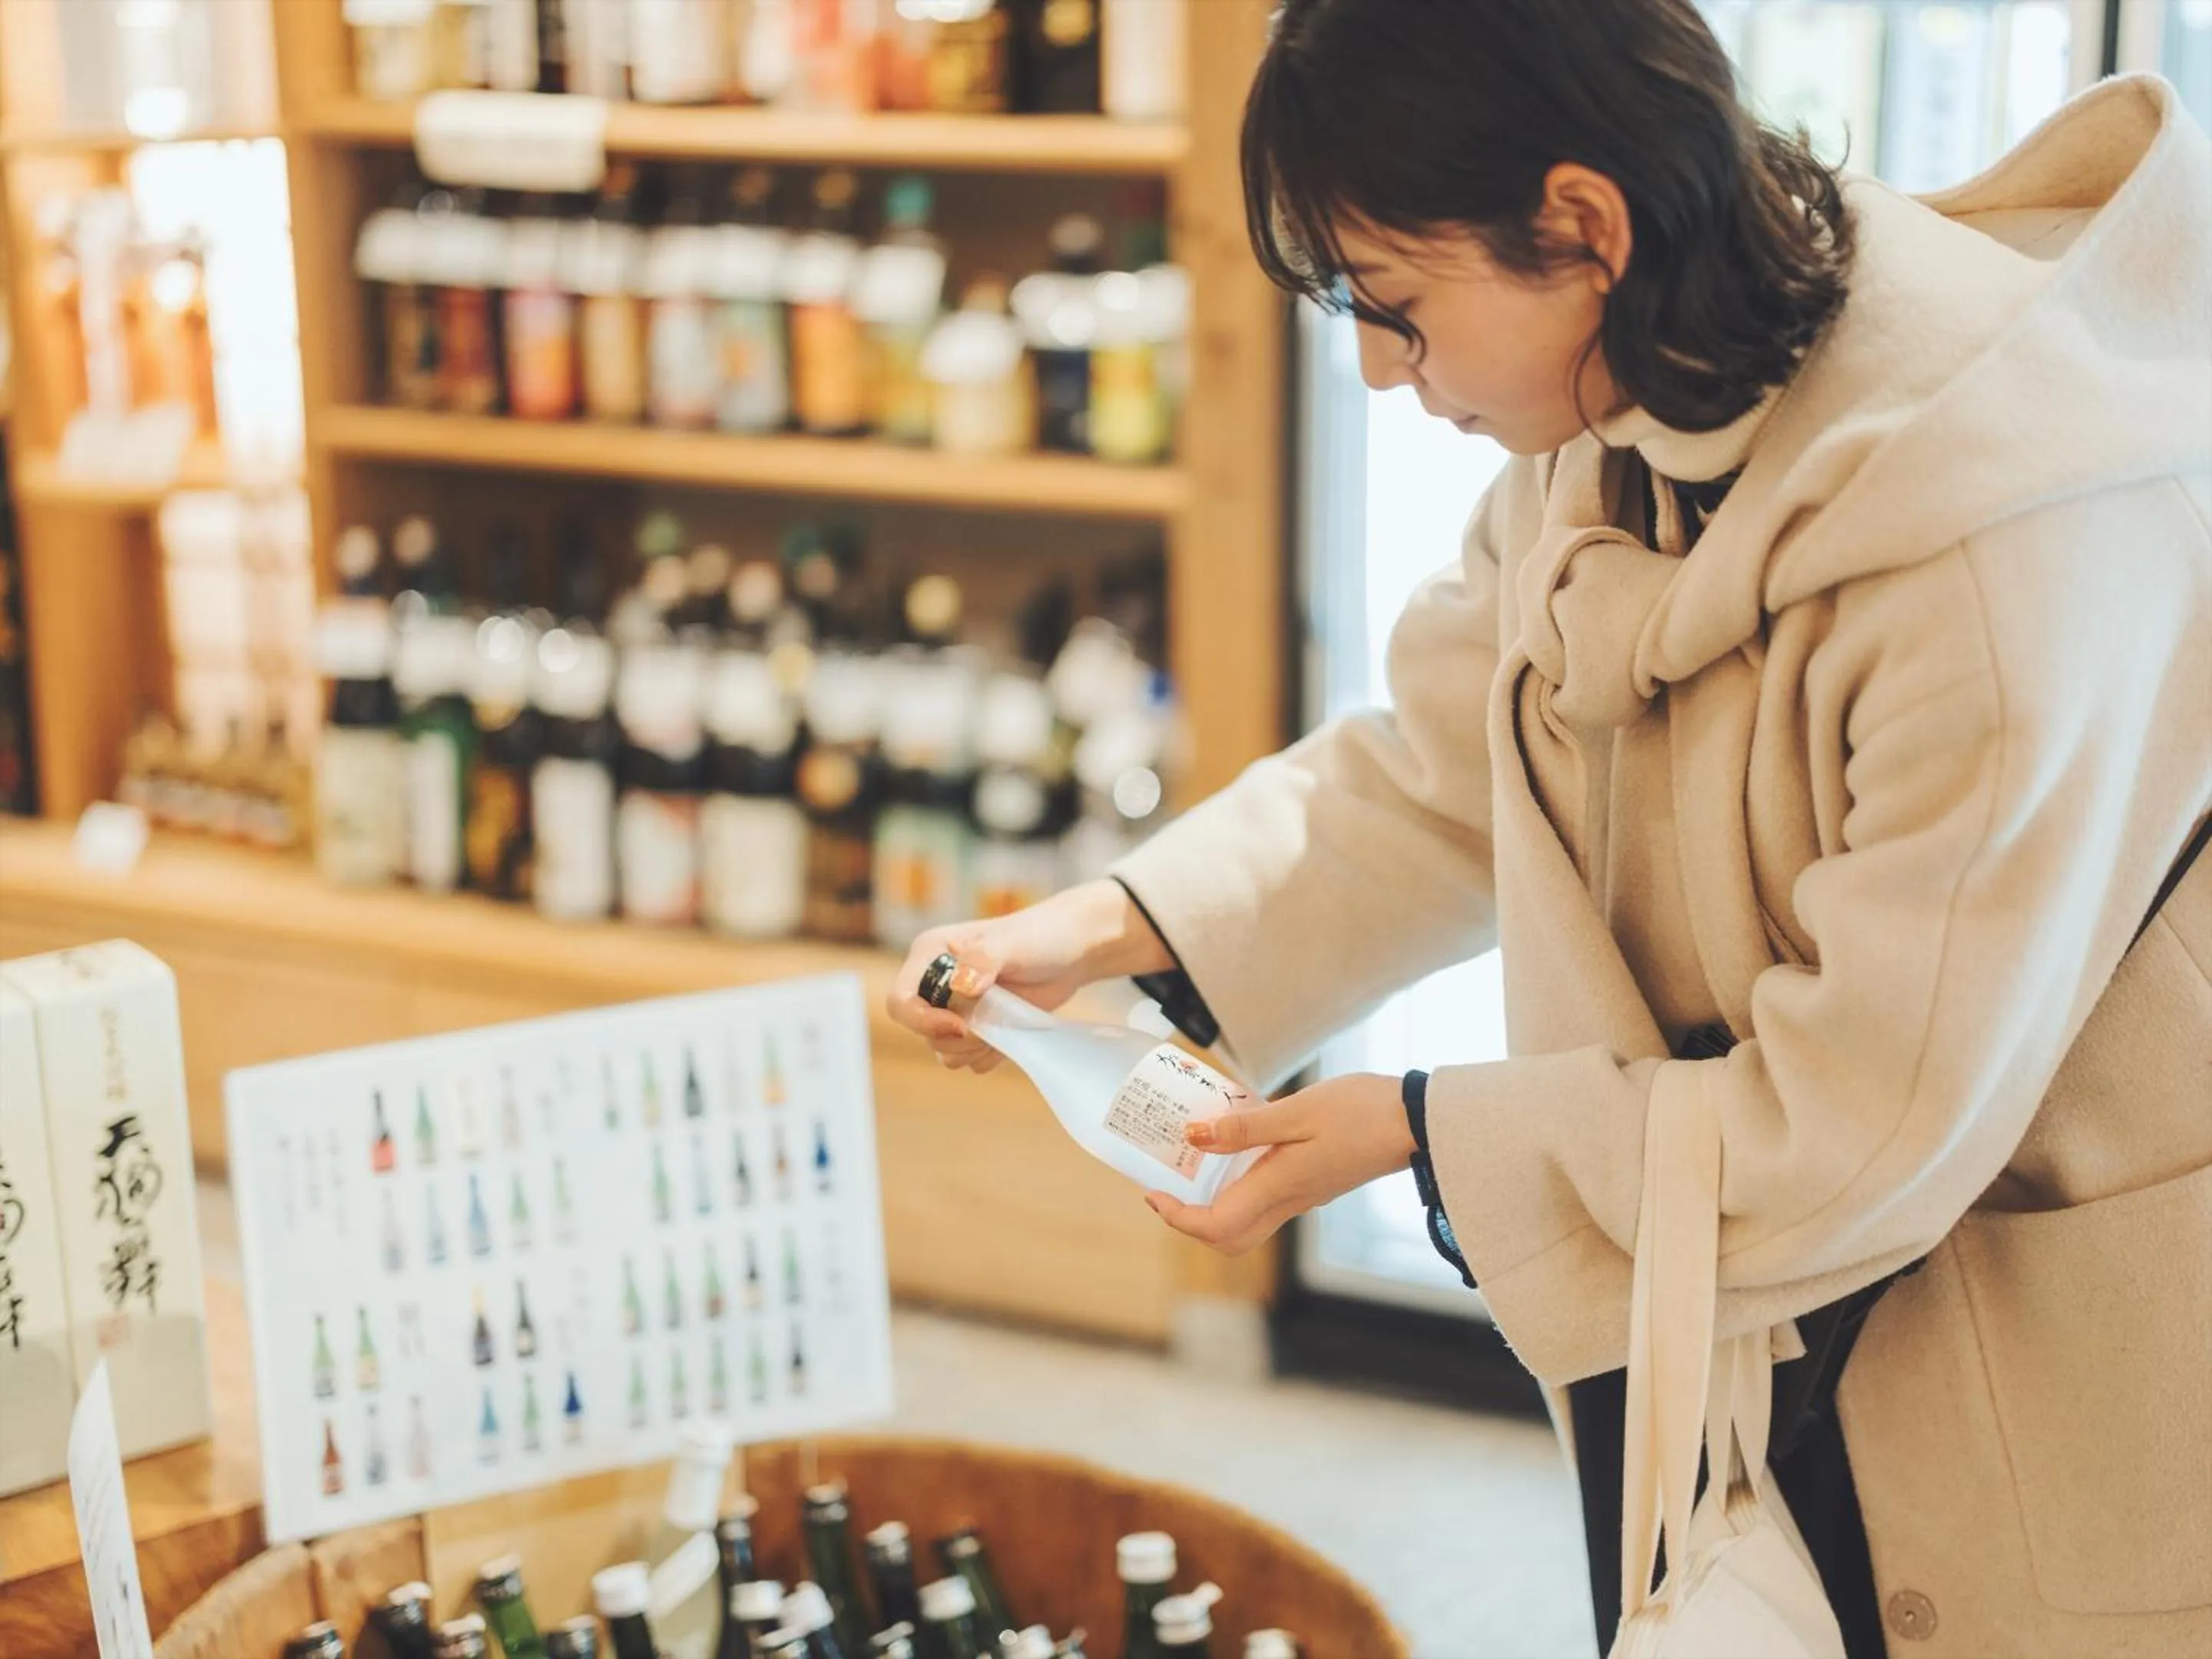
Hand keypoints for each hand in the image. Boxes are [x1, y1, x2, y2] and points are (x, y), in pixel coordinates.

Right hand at [886, 880, 1173, 1072]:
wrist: (1074, 950)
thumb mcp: (1012, 942)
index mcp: (930, 954)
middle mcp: (936, 983)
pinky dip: (989, 1055)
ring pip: (943, 1051)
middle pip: (922, 1032)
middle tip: (993, 1023)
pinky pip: (969, 1059)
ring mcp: (956, 1008)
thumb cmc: (1042, 935)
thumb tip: (960, 987)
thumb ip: (983, 960)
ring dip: (973, 1049)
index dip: (923, 1020)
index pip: (901, 1000)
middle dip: (957, 1037)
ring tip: (1005, 1025)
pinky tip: (1011, 1033)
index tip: (961, 1025)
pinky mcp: (977, 1029)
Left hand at [1146, 1072, 1415, 1254]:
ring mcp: (1303, 1196)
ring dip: (1211, 1207)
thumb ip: (1244, 1127)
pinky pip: (1265, 1202)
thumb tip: (1193, 1137)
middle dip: (1189, 1222)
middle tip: (1166, 1188)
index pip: (1215, 1227)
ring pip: (1246, 1223)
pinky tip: (1231, 1151)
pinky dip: (1236, 1189)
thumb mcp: (1296, 1110)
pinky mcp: (1313, 1184)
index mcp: (1279, 1187)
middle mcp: (1289, 1202)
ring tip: (1191, 1165)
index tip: (1153, 1193)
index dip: (1177, 1218)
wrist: (1415, 1121)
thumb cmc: (1361, 1111)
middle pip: (1228, 1238)